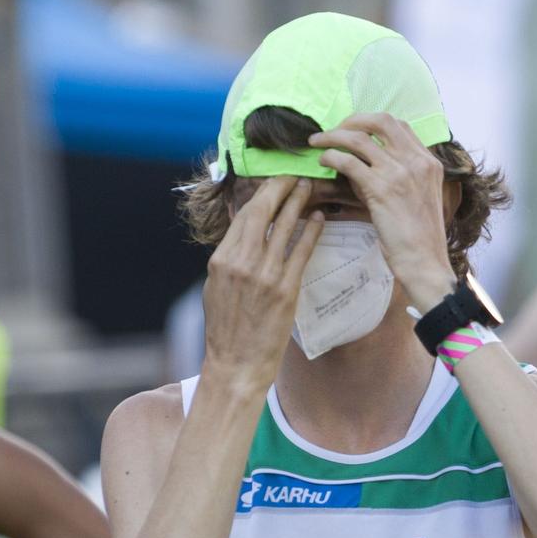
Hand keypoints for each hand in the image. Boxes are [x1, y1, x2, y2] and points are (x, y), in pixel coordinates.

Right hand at [202, 177, 322, 388]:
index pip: (243, 216)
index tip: (272, 182)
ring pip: (285, 226)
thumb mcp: (216, 286)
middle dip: (279, 188)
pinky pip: (302, 251)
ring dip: (298, 203)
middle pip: (262, 212)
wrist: (237, 362)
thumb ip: (229, 257)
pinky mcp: (285, 289)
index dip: (260, 194)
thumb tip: (240, 231)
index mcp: (222, 259)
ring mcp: (265, 275)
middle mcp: (242, 262)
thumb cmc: (226, 329)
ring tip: (309, 188)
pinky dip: (312, 231)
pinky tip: (319, 218)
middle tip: (293, 174)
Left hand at [309, 113, 456, 308]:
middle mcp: (416, 161)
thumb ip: (393, 178)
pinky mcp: (381, 188)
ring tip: (317, 142)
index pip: (400, 126)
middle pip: (381, 121)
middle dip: (352, 120)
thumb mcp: (414, 199)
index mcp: (428, 162)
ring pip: (359, 138)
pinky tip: (322, 161)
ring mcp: (399, 172)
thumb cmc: (419, 238)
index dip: (373, 123)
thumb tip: (359, 168)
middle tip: (334, 130)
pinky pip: (348, 161)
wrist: (425, 261)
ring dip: (333, 135)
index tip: (355, 129)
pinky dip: (331, 156)